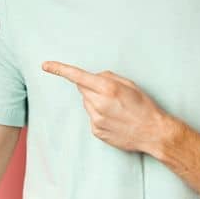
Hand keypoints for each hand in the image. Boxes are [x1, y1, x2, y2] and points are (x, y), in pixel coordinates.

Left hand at [41, 61, 179, 154]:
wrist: (154, 132)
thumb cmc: (144, 106)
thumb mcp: (130, 85)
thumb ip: (108, 77)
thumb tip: (92, 77)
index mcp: (108, 89)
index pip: (77, 76)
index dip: (60, 69)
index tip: (45, 65)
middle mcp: (99, 104)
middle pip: (82, 89)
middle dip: (92, 87)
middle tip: (111, 94)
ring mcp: (96, 119)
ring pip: (87, 103)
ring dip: (96, 102)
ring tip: (116, 108)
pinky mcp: (97, 131)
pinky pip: (92, 116)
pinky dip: (100, 115)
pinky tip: (115, 119)